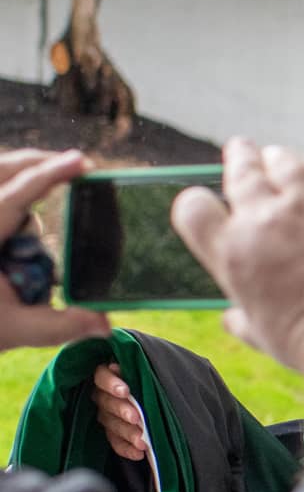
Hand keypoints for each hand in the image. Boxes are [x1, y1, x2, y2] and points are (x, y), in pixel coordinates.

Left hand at [0, 148, 109, 351]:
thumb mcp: (14, 329)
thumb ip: (61, 326)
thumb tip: (105, 324)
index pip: (18, 194)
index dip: (52, 174)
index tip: (83, 161)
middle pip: (4, 171)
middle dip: (38, 164)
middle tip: (74, 167)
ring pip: (3, 188)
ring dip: (24, 191)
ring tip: (47, 206)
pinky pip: (4, 207)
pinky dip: (15, 204)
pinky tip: (24, 233)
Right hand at [92, 363, 148, 461]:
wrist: (156, 397)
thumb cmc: (151, 379)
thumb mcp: (146, 372)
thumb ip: (141, 372)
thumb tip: (139, 372)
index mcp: (106, 376)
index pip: (102, 377)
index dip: (112, 384)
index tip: (125, 391)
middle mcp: (102, 396)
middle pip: (108, 403)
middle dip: (123, 411)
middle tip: (136, 418)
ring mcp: (105, 415)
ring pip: (112, 424)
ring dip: (128, 433)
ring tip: (143, 441)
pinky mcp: (110, 432)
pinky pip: (115, 442)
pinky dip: (127, 449)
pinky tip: (139, 453)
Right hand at [171, 137, 303, 372]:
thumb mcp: (261, 334)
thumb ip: (242, 320)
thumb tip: (230, 320)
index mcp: (230, 252)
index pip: (192, 207)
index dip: (196, 202)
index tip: (206, 201)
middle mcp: (262, 221)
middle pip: (241, 169)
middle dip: (240, 156)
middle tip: (241, 149)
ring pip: (283, 161)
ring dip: (278, 159)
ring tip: (279, 159)